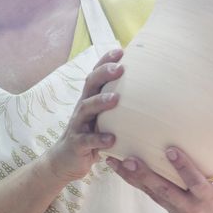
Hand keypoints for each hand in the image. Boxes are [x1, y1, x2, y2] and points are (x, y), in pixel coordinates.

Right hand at [45, 49, 123, 183]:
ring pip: (86, 109)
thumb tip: (147, 95)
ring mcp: (78, 125)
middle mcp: (82, 108)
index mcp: (89, 100)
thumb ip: (116, 108)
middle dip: (103, 74)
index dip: (105, 61)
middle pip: (90, 85)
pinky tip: (112, 139)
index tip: (121, 50)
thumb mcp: (102, 119)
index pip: (96, 75)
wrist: (64, 161)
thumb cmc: (90, 137)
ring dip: (100, 102)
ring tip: (116, 99)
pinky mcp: (77, 144)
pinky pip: (87, 140)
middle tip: (120, 68)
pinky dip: (99, 139)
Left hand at [106, 126, 212, 212]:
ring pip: (150, 192)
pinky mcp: (165, 207)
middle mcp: (190, 207)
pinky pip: (146, 192)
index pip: (195, 183)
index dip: (184, 168)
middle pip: (164, 191)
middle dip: (146, 176)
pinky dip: (131, 179)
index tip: (171, 151)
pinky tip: (115, 165)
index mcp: (210, 199)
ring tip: (112, 159)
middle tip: (129, 158)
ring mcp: (175, 209)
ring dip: (131, 177)